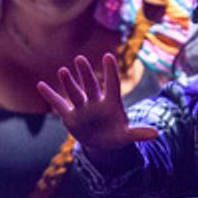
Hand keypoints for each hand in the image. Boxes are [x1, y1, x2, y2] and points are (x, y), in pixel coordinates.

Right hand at [36, 53, 157, 154]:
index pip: (112, 85)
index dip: (110, 72)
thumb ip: (139, 133)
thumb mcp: (127, 136)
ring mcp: (82, 107)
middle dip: (85, 74)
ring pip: (75, 93)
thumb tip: (157, 133)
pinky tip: (40, 85)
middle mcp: (96, 101)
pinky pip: (59, 104)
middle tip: (80, 59)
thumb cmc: (116, 135)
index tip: (108, 56)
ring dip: (69, 83)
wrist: (101, 142)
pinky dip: (50, 96)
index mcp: (111, 104)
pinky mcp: (70, 116)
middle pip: (91, 85)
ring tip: (63, 70)